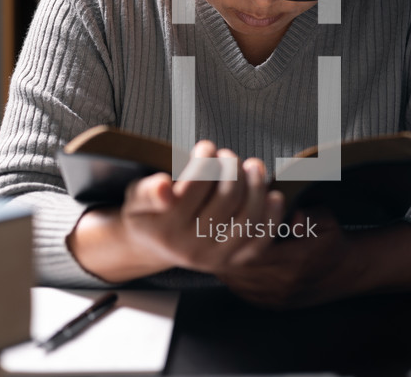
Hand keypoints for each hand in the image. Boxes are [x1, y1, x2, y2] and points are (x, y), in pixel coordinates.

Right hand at [118, 140, 284, 273]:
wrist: (154, 245)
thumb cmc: (149, 211)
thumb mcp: (136, 198)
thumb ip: (148, 191)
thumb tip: (164, 186)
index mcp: (166, 228)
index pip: (196, 186)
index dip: (206, 160)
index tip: (206, 147)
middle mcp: (191, 248)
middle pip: (227, 199)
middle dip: (232, 168)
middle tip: (228, 155)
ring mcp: (215, 258)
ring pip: (248, 220)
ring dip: (256, 187)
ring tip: (252, 166)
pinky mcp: (233, 262)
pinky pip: (260, 242)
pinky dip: (272, 218)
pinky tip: (274, 196)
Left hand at [213, 207, 357, 308]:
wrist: (343, 272)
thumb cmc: (331, 242)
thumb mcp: (326, 221)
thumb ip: (309, 216)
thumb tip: (293, 217)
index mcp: (297, 260)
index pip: (258, 249)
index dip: (240, 233)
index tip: (229, 218)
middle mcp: (283, 283)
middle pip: (242, 265)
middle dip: (224, 247)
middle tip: (210, 228)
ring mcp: (275, 297)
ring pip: (237, 280)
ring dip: (223, 261)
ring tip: (212, 242)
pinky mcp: (269, 303)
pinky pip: (241, 289)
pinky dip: (230, 274)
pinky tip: (224, 259)